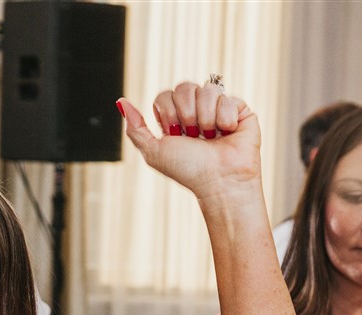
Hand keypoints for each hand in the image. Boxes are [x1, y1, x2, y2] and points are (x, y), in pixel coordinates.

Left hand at [117, 81, 260, 201]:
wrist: (220, 181)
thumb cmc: (188, 171)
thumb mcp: (154, 151)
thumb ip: (136, 128)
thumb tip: (121, 101)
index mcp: (175, 119)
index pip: (164, 95)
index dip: (168, 112)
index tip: (175, 134)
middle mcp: (196, 112)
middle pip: (184, 87)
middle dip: (186, 113)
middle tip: (193, 135)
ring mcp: (218, 109)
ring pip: (206, 90)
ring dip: (205, 118)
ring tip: (211, 137)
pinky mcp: (240, 110)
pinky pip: (228, 97)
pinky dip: (225, 118)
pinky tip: (227, 132)